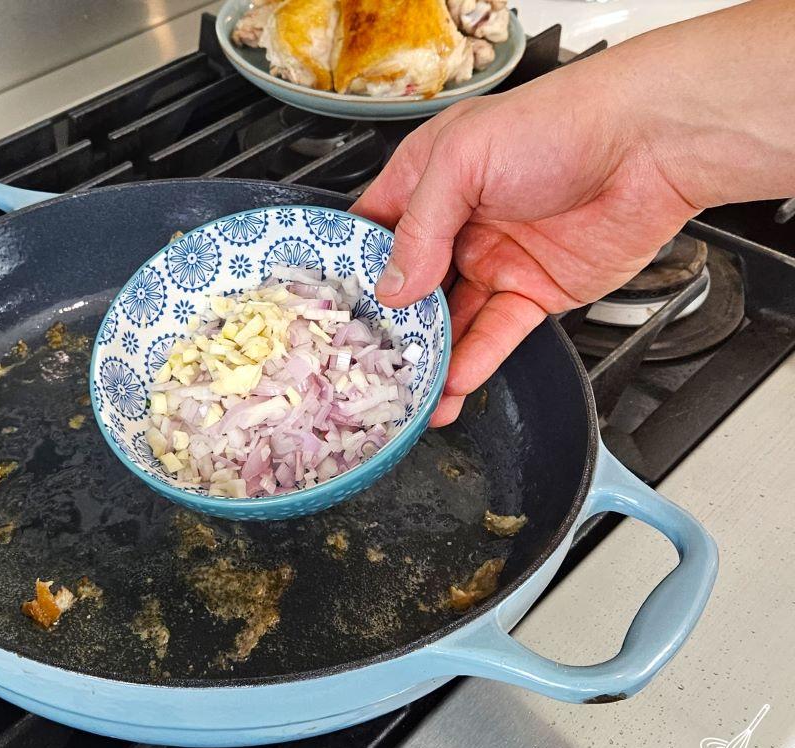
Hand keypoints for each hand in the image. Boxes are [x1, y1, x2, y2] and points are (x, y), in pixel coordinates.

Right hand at [351, 68, 699, 425]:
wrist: (650, 146)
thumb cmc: (560, 125)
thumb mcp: (464, 160)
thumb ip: (420, 227)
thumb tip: (392, 287)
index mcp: (429, 179)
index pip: (372, 230)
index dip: (350, 269)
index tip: (329, 310)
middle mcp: (457, 222)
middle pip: (407, 286)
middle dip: (387, 325)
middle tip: (365, 364)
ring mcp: (494, 259)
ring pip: (449, 319)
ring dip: (429, 356)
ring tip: (408, 390)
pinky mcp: (534, 291)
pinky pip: (496, 334)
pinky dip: (474, 360)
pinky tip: (454, 383)